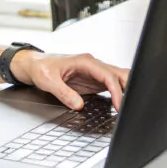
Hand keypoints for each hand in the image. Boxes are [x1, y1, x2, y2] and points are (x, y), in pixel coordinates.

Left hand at [11, 52, 129, 110]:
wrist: (34, 65)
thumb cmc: (41, 68)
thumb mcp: (48, 81)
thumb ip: (64, 93)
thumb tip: (78, 105)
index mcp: (84, 61)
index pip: (107, 74)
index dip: (116, 90)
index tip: (118, 104)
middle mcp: (93, 65)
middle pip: (119, 73)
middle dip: (129, 87)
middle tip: (132, 105)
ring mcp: (94, 73)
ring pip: (118, 79)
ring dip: (126, 90)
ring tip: (130, 106)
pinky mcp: (93, 81)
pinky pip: (111, 86)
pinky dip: (119, 93)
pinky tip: (121, 104)